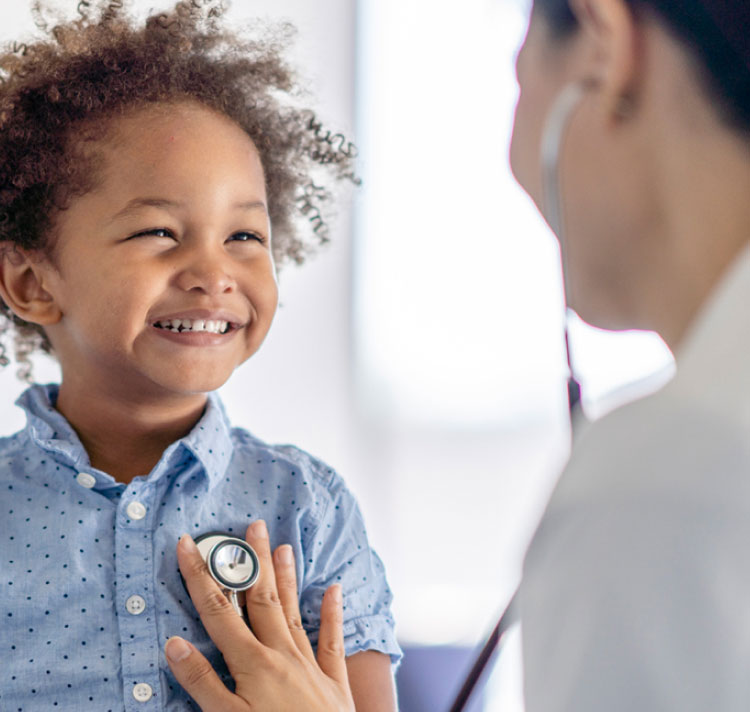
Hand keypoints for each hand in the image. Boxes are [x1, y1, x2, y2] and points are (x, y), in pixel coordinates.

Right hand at [165, 519, 355, 711]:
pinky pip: (333, 640)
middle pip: (262, 598)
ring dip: (287, 577)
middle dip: (253, 561)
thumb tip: (174, 642)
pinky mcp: (334, 680)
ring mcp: (310, 663)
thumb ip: (202, 681)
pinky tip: (335, 589)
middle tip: (253, 525)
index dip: (200, 576)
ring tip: (283, 546)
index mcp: (252, 663)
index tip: (187, 544)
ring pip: (294, 611)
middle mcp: (281, 653)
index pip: (218, 610)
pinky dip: (333, 613)